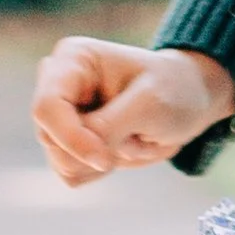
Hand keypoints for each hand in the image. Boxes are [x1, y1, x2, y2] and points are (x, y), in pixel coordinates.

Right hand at [31, 39, 234, 187]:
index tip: (104, 160)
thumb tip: (77, 155)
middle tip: (135, 137)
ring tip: (134, 136)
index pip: (47, 107)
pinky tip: (123, 147)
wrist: (187, 100)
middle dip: (94, 150)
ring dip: (104, 160)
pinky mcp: (68, 142)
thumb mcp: (150, 104)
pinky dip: (101, 170)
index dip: (71, 138)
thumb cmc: (172, 90)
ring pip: (61, 161)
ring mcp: (61, 116)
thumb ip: (110, 126)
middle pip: (50, 139)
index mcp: (72, 60)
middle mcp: (58, 86)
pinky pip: (72, 174)